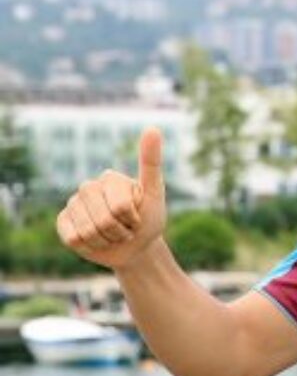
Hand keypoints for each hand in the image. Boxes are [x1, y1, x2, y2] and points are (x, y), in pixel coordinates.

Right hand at [57, 127, 167, 269]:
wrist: (135, 247)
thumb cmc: (148, 220)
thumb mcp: (155, 193)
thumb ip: (151, 162)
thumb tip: (152, 127)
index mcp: (109, 178)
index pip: (120, 207)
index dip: (133, 219)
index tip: (139, 217)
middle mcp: (88, 187)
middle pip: (103, 220)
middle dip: (120, 231)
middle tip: (126, 229)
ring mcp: (73, 204)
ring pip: (88, 232)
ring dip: (107, 241)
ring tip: (114, 235)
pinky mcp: (63, 222)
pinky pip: (73, 238)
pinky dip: (90, 246)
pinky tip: (96, 241)